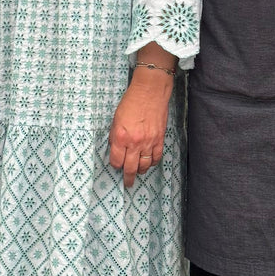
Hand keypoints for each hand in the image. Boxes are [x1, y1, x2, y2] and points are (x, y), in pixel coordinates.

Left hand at [108, 73, 171, 187]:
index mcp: (120, 137)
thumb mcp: (116, 119)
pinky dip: (152, 163)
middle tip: (128, 183)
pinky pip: (156, 158)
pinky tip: (149, 163)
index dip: (115, 165)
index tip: (116, 165)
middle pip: (130, 168)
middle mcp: (134, 143)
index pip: (116, 161)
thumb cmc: (131, 102)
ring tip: (138, 172)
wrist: (150, 92)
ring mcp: (148, 142)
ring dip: (140, 171)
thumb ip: (115, 136)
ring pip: (144, 165)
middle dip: (128, 178)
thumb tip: (116, 149)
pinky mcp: (159, 139)